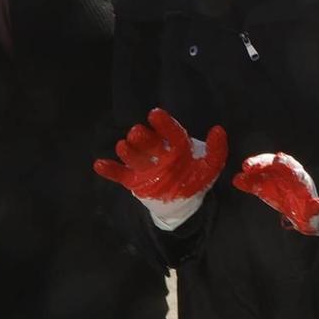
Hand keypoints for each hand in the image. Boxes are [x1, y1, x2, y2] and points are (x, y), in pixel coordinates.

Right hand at [94, 109, 227, 229]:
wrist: (181, 204)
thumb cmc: (194, 179)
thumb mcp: (210, 168)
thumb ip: (217, 151)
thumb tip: (218, 129)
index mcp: (177, 148)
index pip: (172, 134)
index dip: (165, 124)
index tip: (155, 114)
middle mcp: (159, 154)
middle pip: (150, 144)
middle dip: (144, 138)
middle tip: (137, 132)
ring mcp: (145, 167)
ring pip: (135, 157)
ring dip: (128, 152)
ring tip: (124, 146)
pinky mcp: (133, 180)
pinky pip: (119, 174)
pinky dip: (110, 170)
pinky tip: (99, 164)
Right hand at [232, 153, 318, 235]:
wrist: (299, 216)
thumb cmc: (308, 212)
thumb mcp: (313, 214)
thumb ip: (314, 209)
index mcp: (299, 178)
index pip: (292, 166)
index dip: (285, 162)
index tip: (278, 159)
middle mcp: (285, 174)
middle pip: (274, 164)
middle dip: (263, 162)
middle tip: (250, 164)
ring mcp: (273, 178)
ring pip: (262, 168)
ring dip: (253, 167)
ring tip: (243, 170)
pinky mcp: (263, 186)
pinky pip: (253, 181)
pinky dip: (246, 180)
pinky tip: (237, 181)